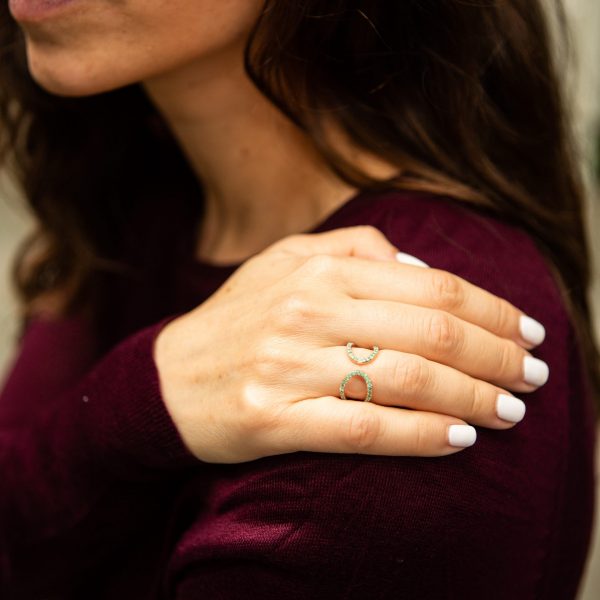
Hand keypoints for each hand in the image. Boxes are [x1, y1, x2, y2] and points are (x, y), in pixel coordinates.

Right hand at [154, 226, 547, 462]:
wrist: (168, 377)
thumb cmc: (240, 318)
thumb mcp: (287, 260)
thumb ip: (356, 248)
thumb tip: (425, 269)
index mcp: (319, 270)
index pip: (432, 286)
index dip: (493, 309)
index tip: (529, 332)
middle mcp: (306, 312)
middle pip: (431, 332)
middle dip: (498, 356)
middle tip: (534, 377)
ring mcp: (289, 367)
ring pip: (408, 381)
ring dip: (474, 398)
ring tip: (510, 413)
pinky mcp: (274, 420)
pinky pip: (366, 429)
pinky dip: (422, 436)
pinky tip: (459, 439)